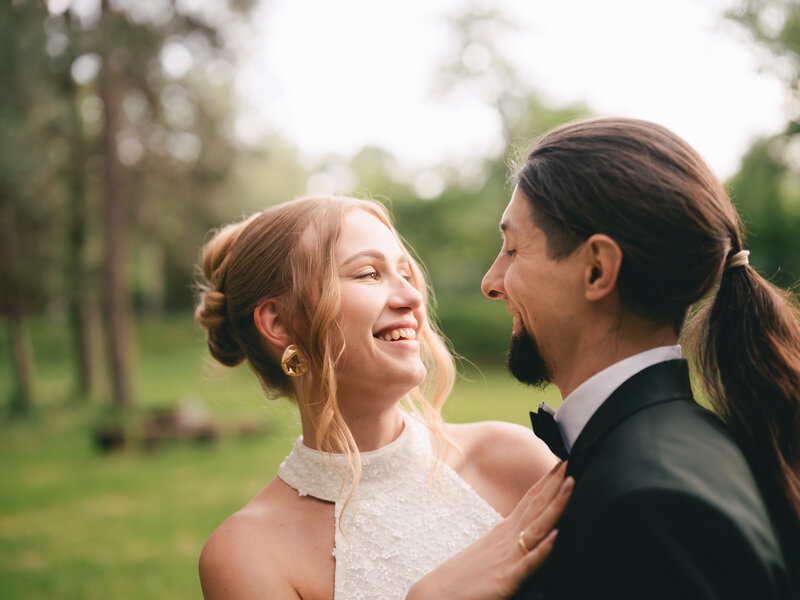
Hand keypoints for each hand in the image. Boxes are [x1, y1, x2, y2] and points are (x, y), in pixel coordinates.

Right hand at [406, 462, 572, 599]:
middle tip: (569, 460)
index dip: (546, 482)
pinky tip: (555, 536)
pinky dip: (542, 550)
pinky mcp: (506, 580)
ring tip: (570, 485)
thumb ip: (507, 541)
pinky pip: (528, 563)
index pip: (529, 501)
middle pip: (535, 506)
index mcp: (504, 532)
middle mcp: (507, 539)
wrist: (436, 596)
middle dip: (554, 484)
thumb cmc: (463, 577)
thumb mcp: (489, 551)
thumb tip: (523, 534)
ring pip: (537, 528)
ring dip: (555, 506)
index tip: (561, 463)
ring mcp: (507, 557)